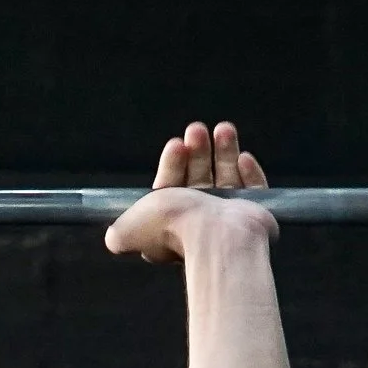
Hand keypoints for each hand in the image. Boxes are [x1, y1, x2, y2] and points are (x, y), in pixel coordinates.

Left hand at [104, 121, 271, 263]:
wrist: (215, 234)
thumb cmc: (174, 227)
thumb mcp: (129, 229)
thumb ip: (119, 232)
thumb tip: (113, 238)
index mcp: (171, 225)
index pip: (170, 189)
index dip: (171, 165)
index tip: (176, 144)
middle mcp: (199, 223)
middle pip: (199, 180)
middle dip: (198, 152)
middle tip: (197, 130)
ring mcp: (228, 218)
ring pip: (226, 179)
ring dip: (224, 152)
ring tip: (224, 129)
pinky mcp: (254, 215)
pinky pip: (254, 190)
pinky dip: (249, 173)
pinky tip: (244, 158)